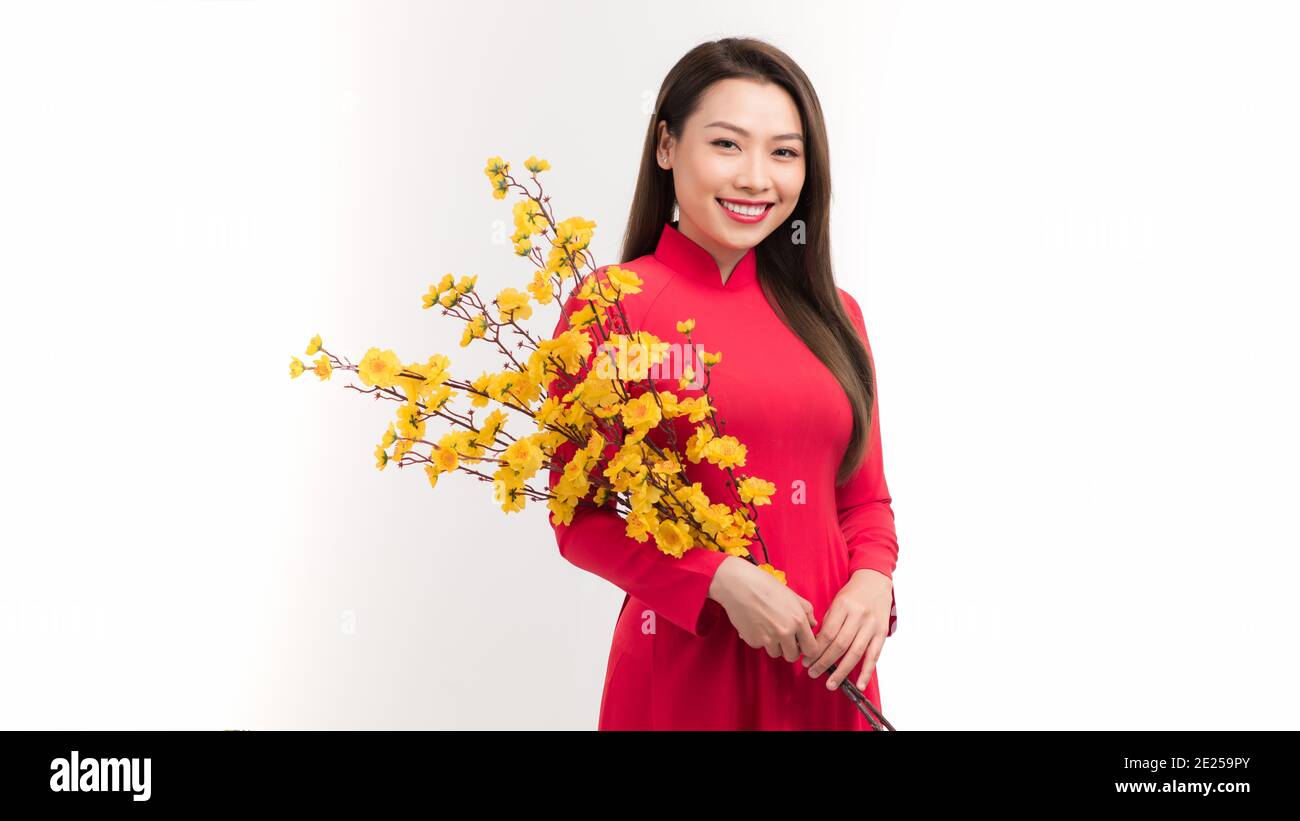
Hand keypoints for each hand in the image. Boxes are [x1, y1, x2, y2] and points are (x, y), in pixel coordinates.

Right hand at [708, 556, 818, 661]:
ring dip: (774, 645)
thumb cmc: (765, 586)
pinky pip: (760, 646)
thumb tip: (812, 624)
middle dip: (790, 649)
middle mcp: (785, 632)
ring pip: (776, 653)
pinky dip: (759, 639)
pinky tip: (755, 623)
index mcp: (798, 620)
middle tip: (784, 638)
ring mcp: (768, 638)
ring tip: (768, 627)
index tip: (801, 644)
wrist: (739, 585)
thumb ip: (806, 611)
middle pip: (793, 656)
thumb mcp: (791, 595)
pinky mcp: (753, 640)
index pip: (811, 649)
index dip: (807, 648)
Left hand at [802, 568, 891, 690]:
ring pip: (856, 653)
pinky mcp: (882, 633)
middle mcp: (859, 616)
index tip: (806, 660)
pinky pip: (874, 656)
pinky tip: (859, 684)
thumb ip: (828, 623)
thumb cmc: (852, 594)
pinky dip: (867, 672)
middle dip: (824, 662)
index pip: (828, 633)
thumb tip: (814, 646)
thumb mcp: (836, 602)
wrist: (875, 582)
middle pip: (840, 645)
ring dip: (842, 671)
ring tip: (830, 684)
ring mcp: (872, 626)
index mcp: (844, 606)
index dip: (816, 650)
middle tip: (812, 672)